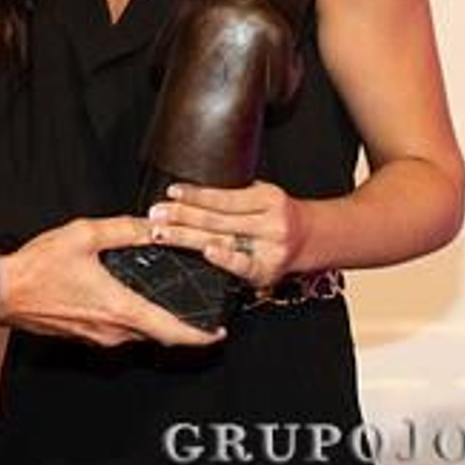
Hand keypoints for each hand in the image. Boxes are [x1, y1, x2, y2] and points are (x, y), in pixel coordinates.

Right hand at [0, 216, 224, 346]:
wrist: (1, 293)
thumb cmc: (37, 267)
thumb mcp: (83, 235)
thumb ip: (123, 229)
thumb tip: (154, 224)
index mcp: (120, 308)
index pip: (171, 332)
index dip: (200, 336)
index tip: (218, 333)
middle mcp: (112, 330)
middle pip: (158, 335)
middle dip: (180, 326)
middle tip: (198, 311)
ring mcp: (97, 337)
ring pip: (138, 334)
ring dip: (155, 321)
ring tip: (166, 301)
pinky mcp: (83, 336)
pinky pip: (117, 332)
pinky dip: (132, 320)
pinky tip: (128, 300)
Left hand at [147, 181, 309, 287]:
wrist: (308, 239)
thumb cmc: (273, 214)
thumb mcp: (260, 194)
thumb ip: (231, 194)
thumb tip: (186, 192)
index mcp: (269, 199)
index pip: (225, 197)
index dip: (197, 194)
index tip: (172, 192)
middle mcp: (272, 224)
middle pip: (219, 220)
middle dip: (183, 216)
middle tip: (155, 214)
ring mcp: (271, 250)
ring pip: (223, 241)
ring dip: (187, 238)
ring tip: (161, 233)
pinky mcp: (267, 272)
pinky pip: (241, 266)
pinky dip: (223, 259)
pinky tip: (205, 253)